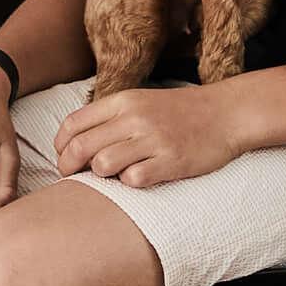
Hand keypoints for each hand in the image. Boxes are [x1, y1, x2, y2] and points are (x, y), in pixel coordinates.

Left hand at [47, 77, 244, 189]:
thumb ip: (110, 117)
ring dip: (101, 176)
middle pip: (81, 147)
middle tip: (72, 177)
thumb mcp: (140, 102)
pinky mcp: (172, 162)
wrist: (226, 113)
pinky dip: (130, 184)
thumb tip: (74, 141)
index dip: (60, 145)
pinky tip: (139, 178)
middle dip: (68, 167)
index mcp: (123, 101)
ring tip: (112, 176)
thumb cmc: (179, 111)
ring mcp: (153, 140)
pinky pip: (134, 180)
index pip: (73, 123)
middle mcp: (134, 118)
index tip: (62, 158)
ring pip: (103, 165)